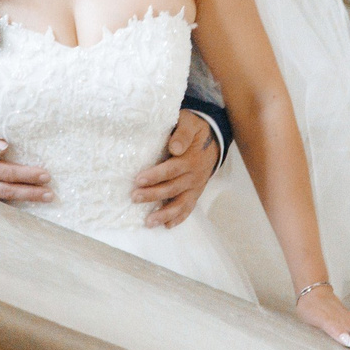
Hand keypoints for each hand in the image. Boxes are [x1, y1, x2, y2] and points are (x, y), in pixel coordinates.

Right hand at [0, 122, 52, 203]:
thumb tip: (4, 146)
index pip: (9, 173)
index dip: (29, 175)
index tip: (46, 176)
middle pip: (10, 190)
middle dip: (31, 192)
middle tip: (50, 195)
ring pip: (2, 199)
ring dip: (22, 200)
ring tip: (41, 200)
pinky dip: (7, 205)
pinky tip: (18, 206)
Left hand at [133, 110, 216, 227]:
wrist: (215, 138)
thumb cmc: (195, 129)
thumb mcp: (190, 123)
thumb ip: (182, 133)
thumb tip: (174, 148)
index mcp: (191, 158)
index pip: (171, 169)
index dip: (155, 175)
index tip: (138, 179)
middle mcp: (194, 176)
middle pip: (172, 188)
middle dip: (152, 194)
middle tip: (134, 197)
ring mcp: (196, 186)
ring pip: (180, 203)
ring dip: (164, 214)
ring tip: (148, 222)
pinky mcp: (196, 193)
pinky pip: (189, 208)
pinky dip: (179, 218)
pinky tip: (166, 225)